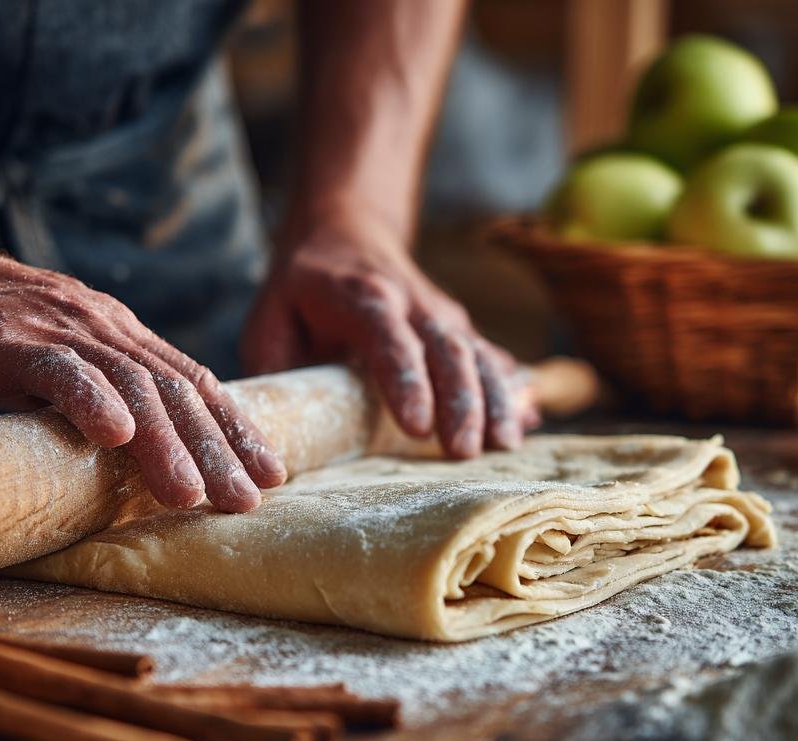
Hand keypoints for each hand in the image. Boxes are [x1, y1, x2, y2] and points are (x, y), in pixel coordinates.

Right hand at [0, 223, 284, 511]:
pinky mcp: (7, 340)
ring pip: (129, 387)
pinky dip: (91, 402)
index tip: (270, 473)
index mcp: (115, 333)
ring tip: (193, 496)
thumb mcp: (43, 362)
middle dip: (217, 449)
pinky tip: (116, 437)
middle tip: (248, 500)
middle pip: (175, 389)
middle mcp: (101, 327)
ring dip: (166, 445)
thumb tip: (121, 449)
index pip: (189, 383)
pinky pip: (58, 371)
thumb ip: (84, 394)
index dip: (233, 428)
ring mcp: (57, 330)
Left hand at [241, 209, 534, 458]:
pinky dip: (512, 388)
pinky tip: (527, 420)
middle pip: (446, 351)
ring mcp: (442, 314)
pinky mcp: (460, 329)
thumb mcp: (270, 320)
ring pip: (478, 355)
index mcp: (363, 298)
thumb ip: (279, 370)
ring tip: (503, 445)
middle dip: (460, 403)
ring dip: (495, 400)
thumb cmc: (302, 290)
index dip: (406, 383)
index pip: (390, 341)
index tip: (416, 428)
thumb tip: (281, 428)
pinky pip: (491, 358)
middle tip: (462, 452)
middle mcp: (413, 302)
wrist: (348, 232)